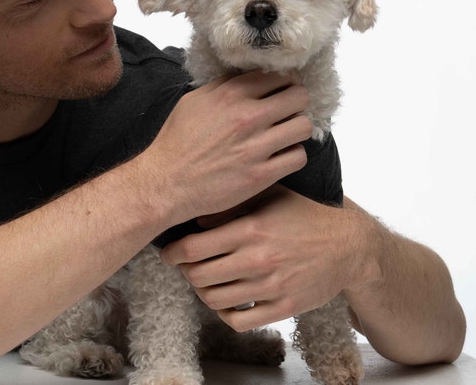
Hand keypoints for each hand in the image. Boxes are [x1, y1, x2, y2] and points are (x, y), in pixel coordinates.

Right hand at [139, 71, 312, 223]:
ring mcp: (256, 147)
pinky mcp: (261, 175)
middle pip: (299, 97)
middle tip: (287, 112)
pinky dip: (292, 156)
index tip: (279, 92)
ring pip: (303, 126)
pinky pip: (298, 157)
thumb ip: (222, 86)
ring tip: (285, 135)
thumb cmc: (176, 141)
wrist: (165, 182)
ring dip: (296, 129)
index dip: (282, 83)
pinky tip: (279, 157)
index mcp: (230, 95)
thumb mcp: (193, 101)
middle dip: (296, 103)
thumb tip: (245, 77)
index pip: (277, 76)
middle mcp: (247, 117)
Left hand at [160, 185, 369, 331]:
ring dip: (201, 292)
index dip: (172, 252)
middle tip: (184, 266)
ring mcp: (271, 287)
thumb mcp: (268, 196)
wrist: (348, 246)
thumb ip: (231, 204)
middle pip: (198, 276)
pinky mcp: (284, 308)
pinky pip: (239, 321)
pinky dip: (224, 313)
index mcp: (250, 229)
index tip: (169, 252)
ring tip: (204, 281)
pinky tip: (226, 300)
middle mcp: (257, 259)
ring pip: (213, 300)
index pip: (192, 248)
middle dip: (184, 271)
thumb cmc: (302, 215)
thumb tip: (195, 217)